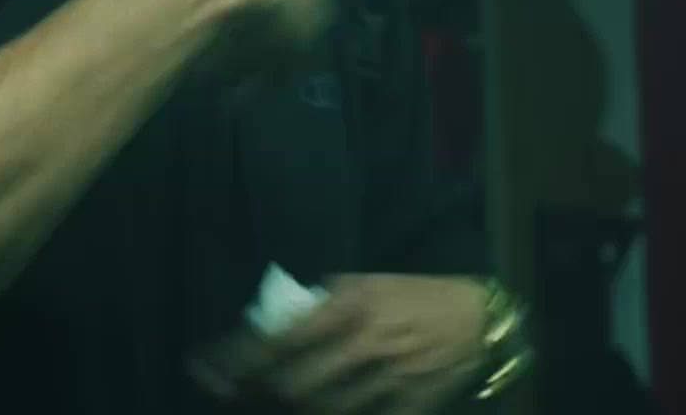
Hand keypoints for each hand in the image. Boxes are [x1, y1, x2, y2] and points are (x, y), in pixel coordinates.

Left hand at [191, 274, 489, 413]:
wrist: (480, 319)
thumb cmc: (414, 295)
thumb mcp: (367, 284)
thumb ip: (322, 305)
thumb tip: (273, 324)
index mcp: (352, 304)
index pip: (282, 336)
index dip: (238, 357)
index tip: (205, 368)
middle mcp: (366, 342)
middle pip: (294, 384)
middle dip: (258, 394)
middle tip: (230, 396)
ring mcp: (389, 379)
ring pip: (324, 410)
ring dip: (293, 411)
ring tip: (270, 407)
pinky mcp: (410, 407)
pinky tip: (323, 413)